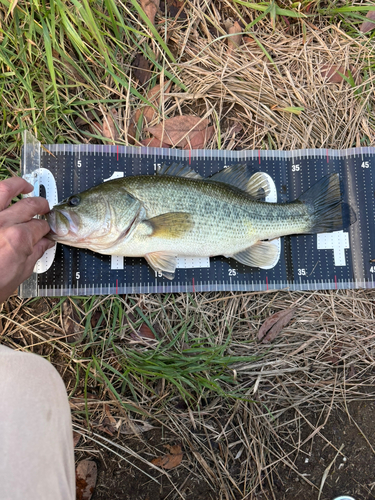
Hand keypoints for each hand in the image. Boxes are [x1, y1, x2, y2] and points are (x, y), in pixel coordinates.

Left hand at [0, 177, 52, 302]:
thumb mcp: (18, 275)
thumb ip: (33, 254)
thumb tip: (44, 243)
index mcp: (18, 238)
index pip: (40, 226)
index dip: (47, 228)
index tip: (47, 231)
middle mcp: (2, 222)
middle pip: (29, 205)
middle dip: (41, 205)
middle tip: (44, 207)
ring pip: (4, 190)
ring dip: (18, 184)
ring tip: (25, 186)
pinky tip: (4, 195)